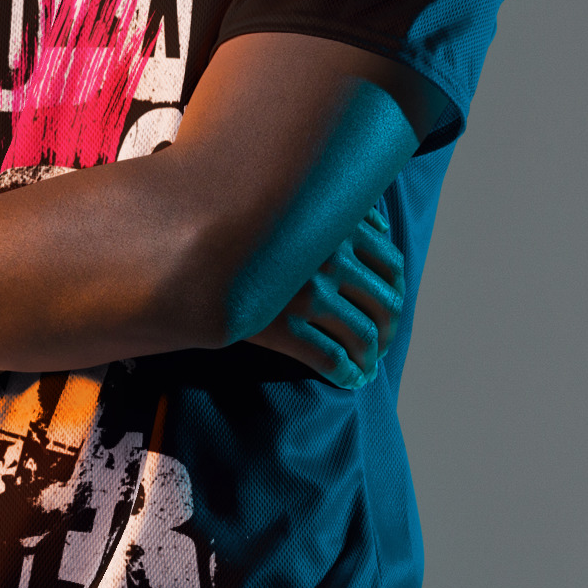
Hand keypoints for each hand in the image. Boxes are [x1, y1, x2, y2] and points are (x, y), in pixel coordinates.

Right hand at [248, 198, 404, 388]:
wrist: (190, 255)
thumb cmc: (247, 231)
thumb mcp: (296, 208)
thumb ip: (334, 211)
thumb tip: (380, 225)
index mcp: (336, 227)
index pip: (391, 265)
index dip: (396, 293)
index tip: (391, 310)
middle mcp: (328, 258)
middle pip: (384, 303)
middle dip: (387, 331)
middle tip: (382, 345)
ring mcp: (307, 293)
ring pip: (361, 335)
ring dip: (370, 357)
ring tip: (367, 368)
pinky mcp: (283, 326)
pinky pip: (329, 358)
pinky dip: (346, 373)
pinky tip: (349, 379)